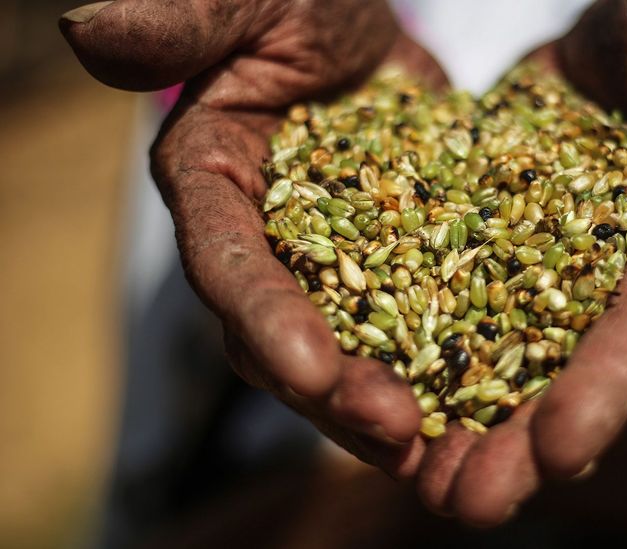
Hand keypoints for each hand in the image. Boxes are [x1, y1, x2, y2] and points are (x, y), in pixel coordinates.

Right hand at [60, 0, 446, 475]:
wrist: (369, 34)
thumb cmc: (303, 5)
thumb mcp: (256, 5)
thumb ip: (184, 24)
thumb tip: (84, 33)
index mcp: (214, 184)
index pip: (227, 263)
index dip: (263, 317)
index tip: (308, 368)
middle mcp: (263, 241)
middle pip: (283, 332)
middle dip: (331, 387)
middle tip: (393, 427)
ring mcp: (328, 265)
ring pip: (347, 348)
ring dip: (382, 399)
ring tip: (432, 440)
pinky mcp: (393, 269)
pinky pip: (415, 326)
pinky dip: (441, 367)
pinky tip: (478, 408)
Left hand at [414, 0, 626, 524]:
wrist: (596, 71)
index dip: (609, 385)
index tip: (564, 447)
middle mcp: (610, 284)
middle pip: (567, 375)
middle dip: (522, 445)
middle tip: (473, 504)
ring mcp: (542, 287)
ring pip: (500, 372)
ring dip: (461, 434)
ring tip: (418, 487)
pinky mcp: (480, 274)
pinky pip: (443, 327)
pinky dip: (416, 373)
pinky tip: (375, 418)